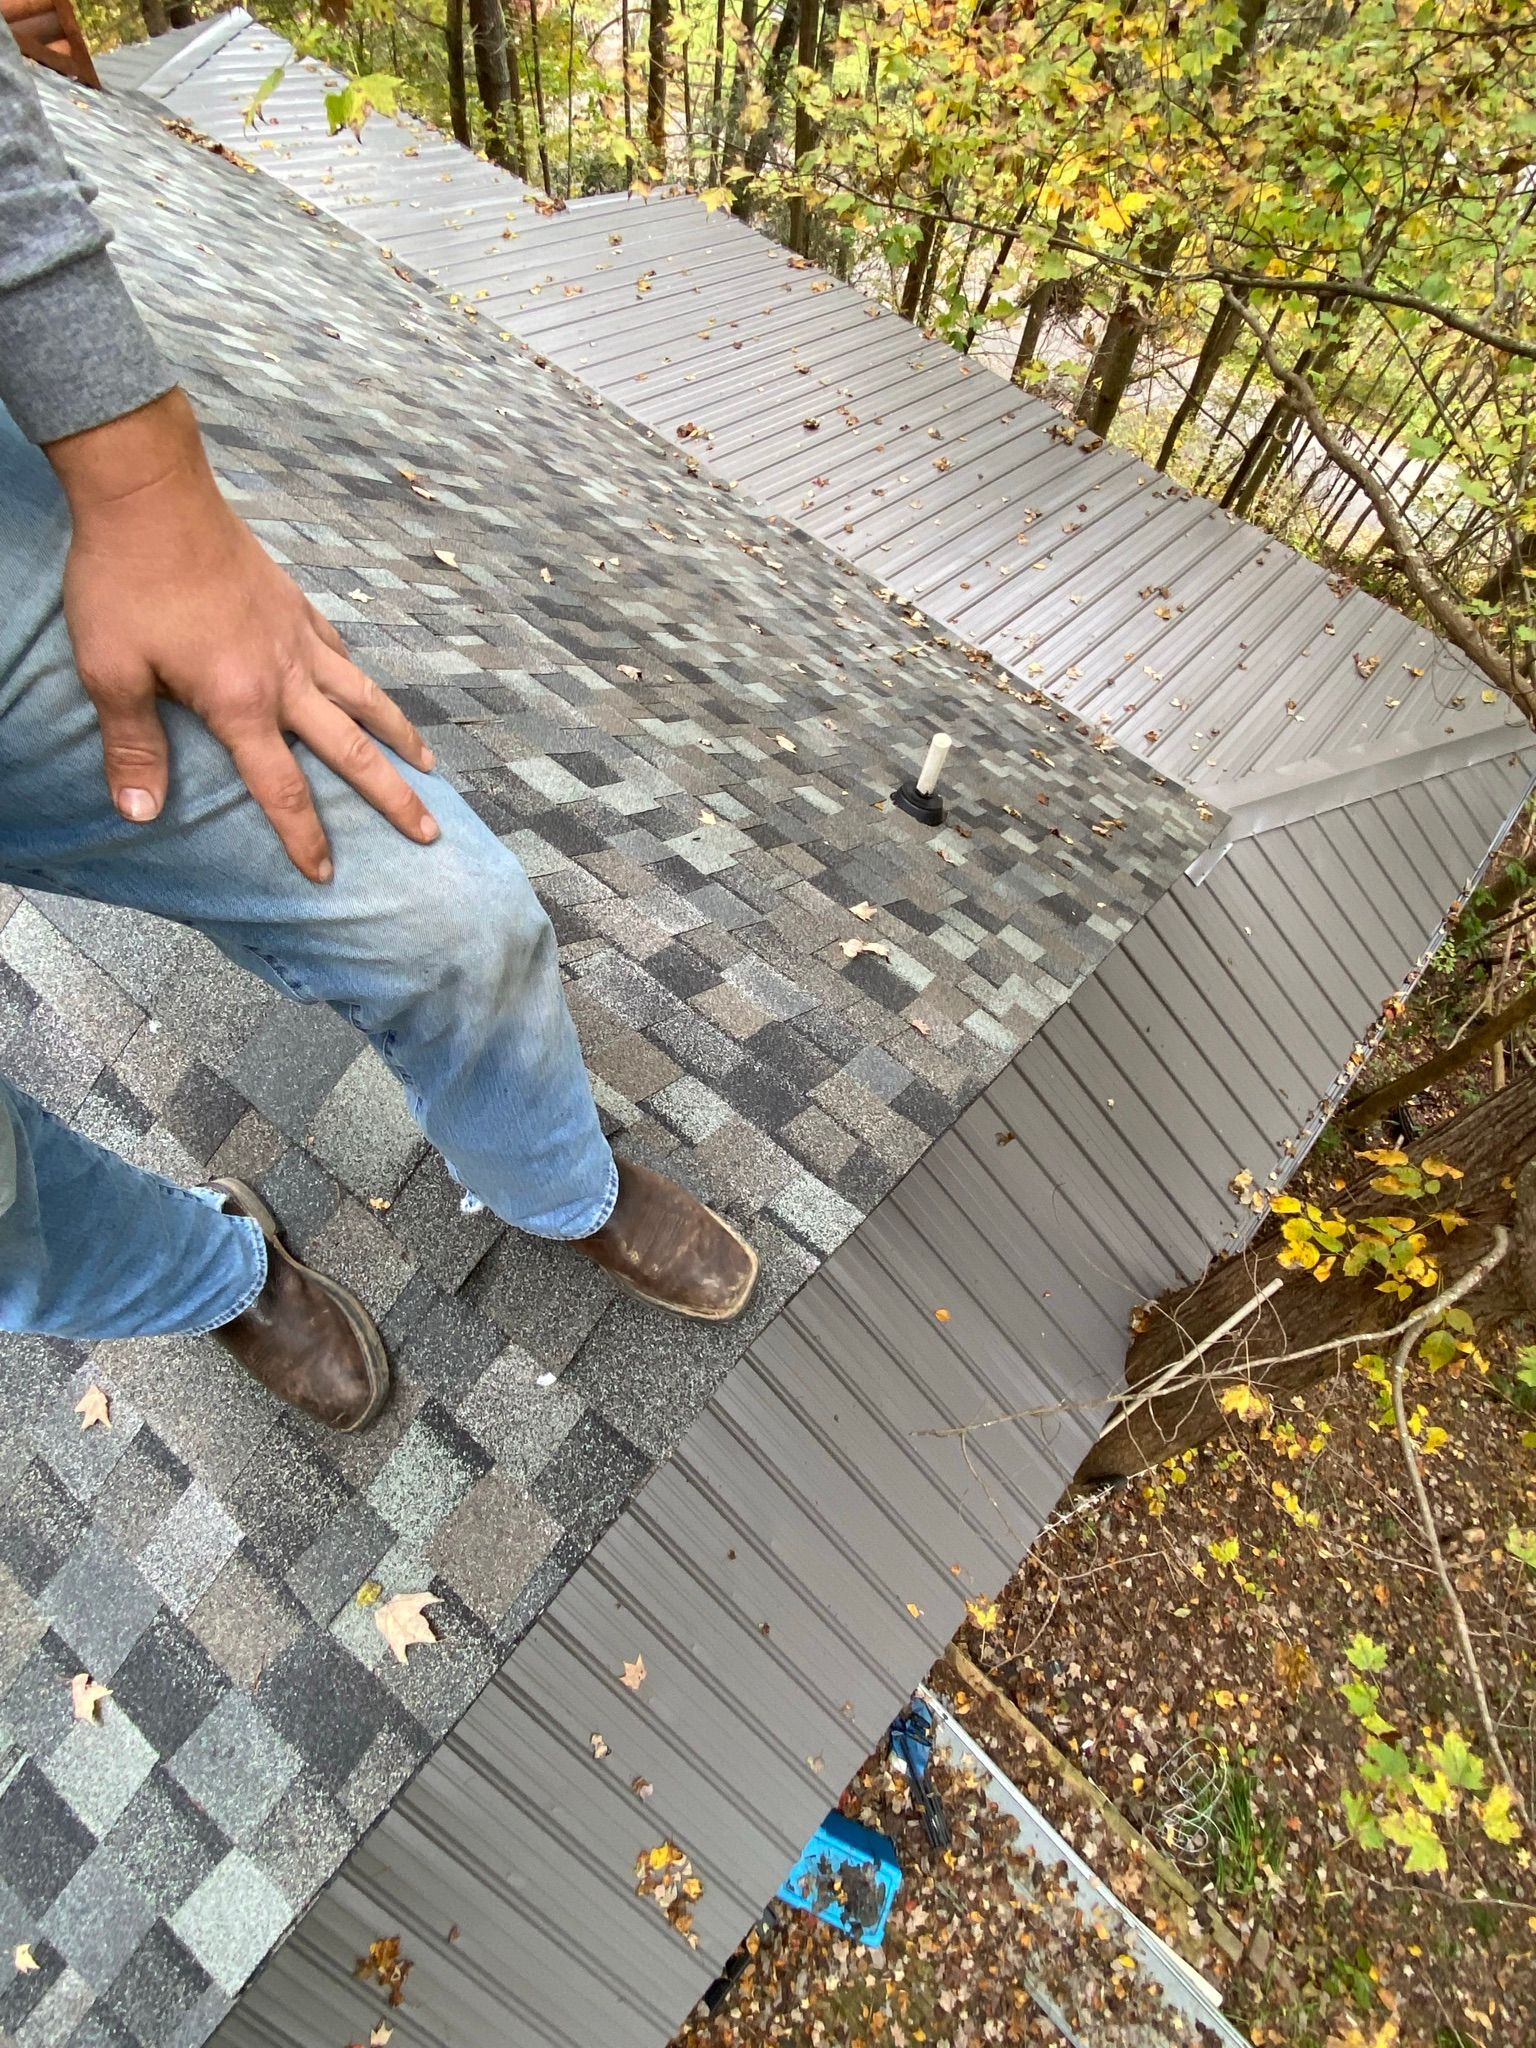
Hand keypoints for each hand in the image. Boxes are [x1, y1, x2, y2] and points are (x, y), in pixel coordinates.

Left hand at [47, 389, 438, 882]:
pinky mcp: (294, 603)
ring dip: (400, 736)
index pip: (283, 788)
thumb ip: (132, 746)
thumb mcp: (109, 671)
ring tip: (428, 765)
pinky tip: (366, 687)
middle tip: (429, 833)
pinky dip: (359, 677)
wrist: (151, 493)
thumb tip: (139, 812)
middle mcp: (285, 677)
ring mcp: (297, 637)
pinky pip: (341, 651)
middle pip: (352, 750)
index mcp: (241, 702)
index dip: (306, 837)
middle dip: (393, 798)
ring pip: (365, 696)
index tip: (326, 875)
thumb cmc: (124, 583)